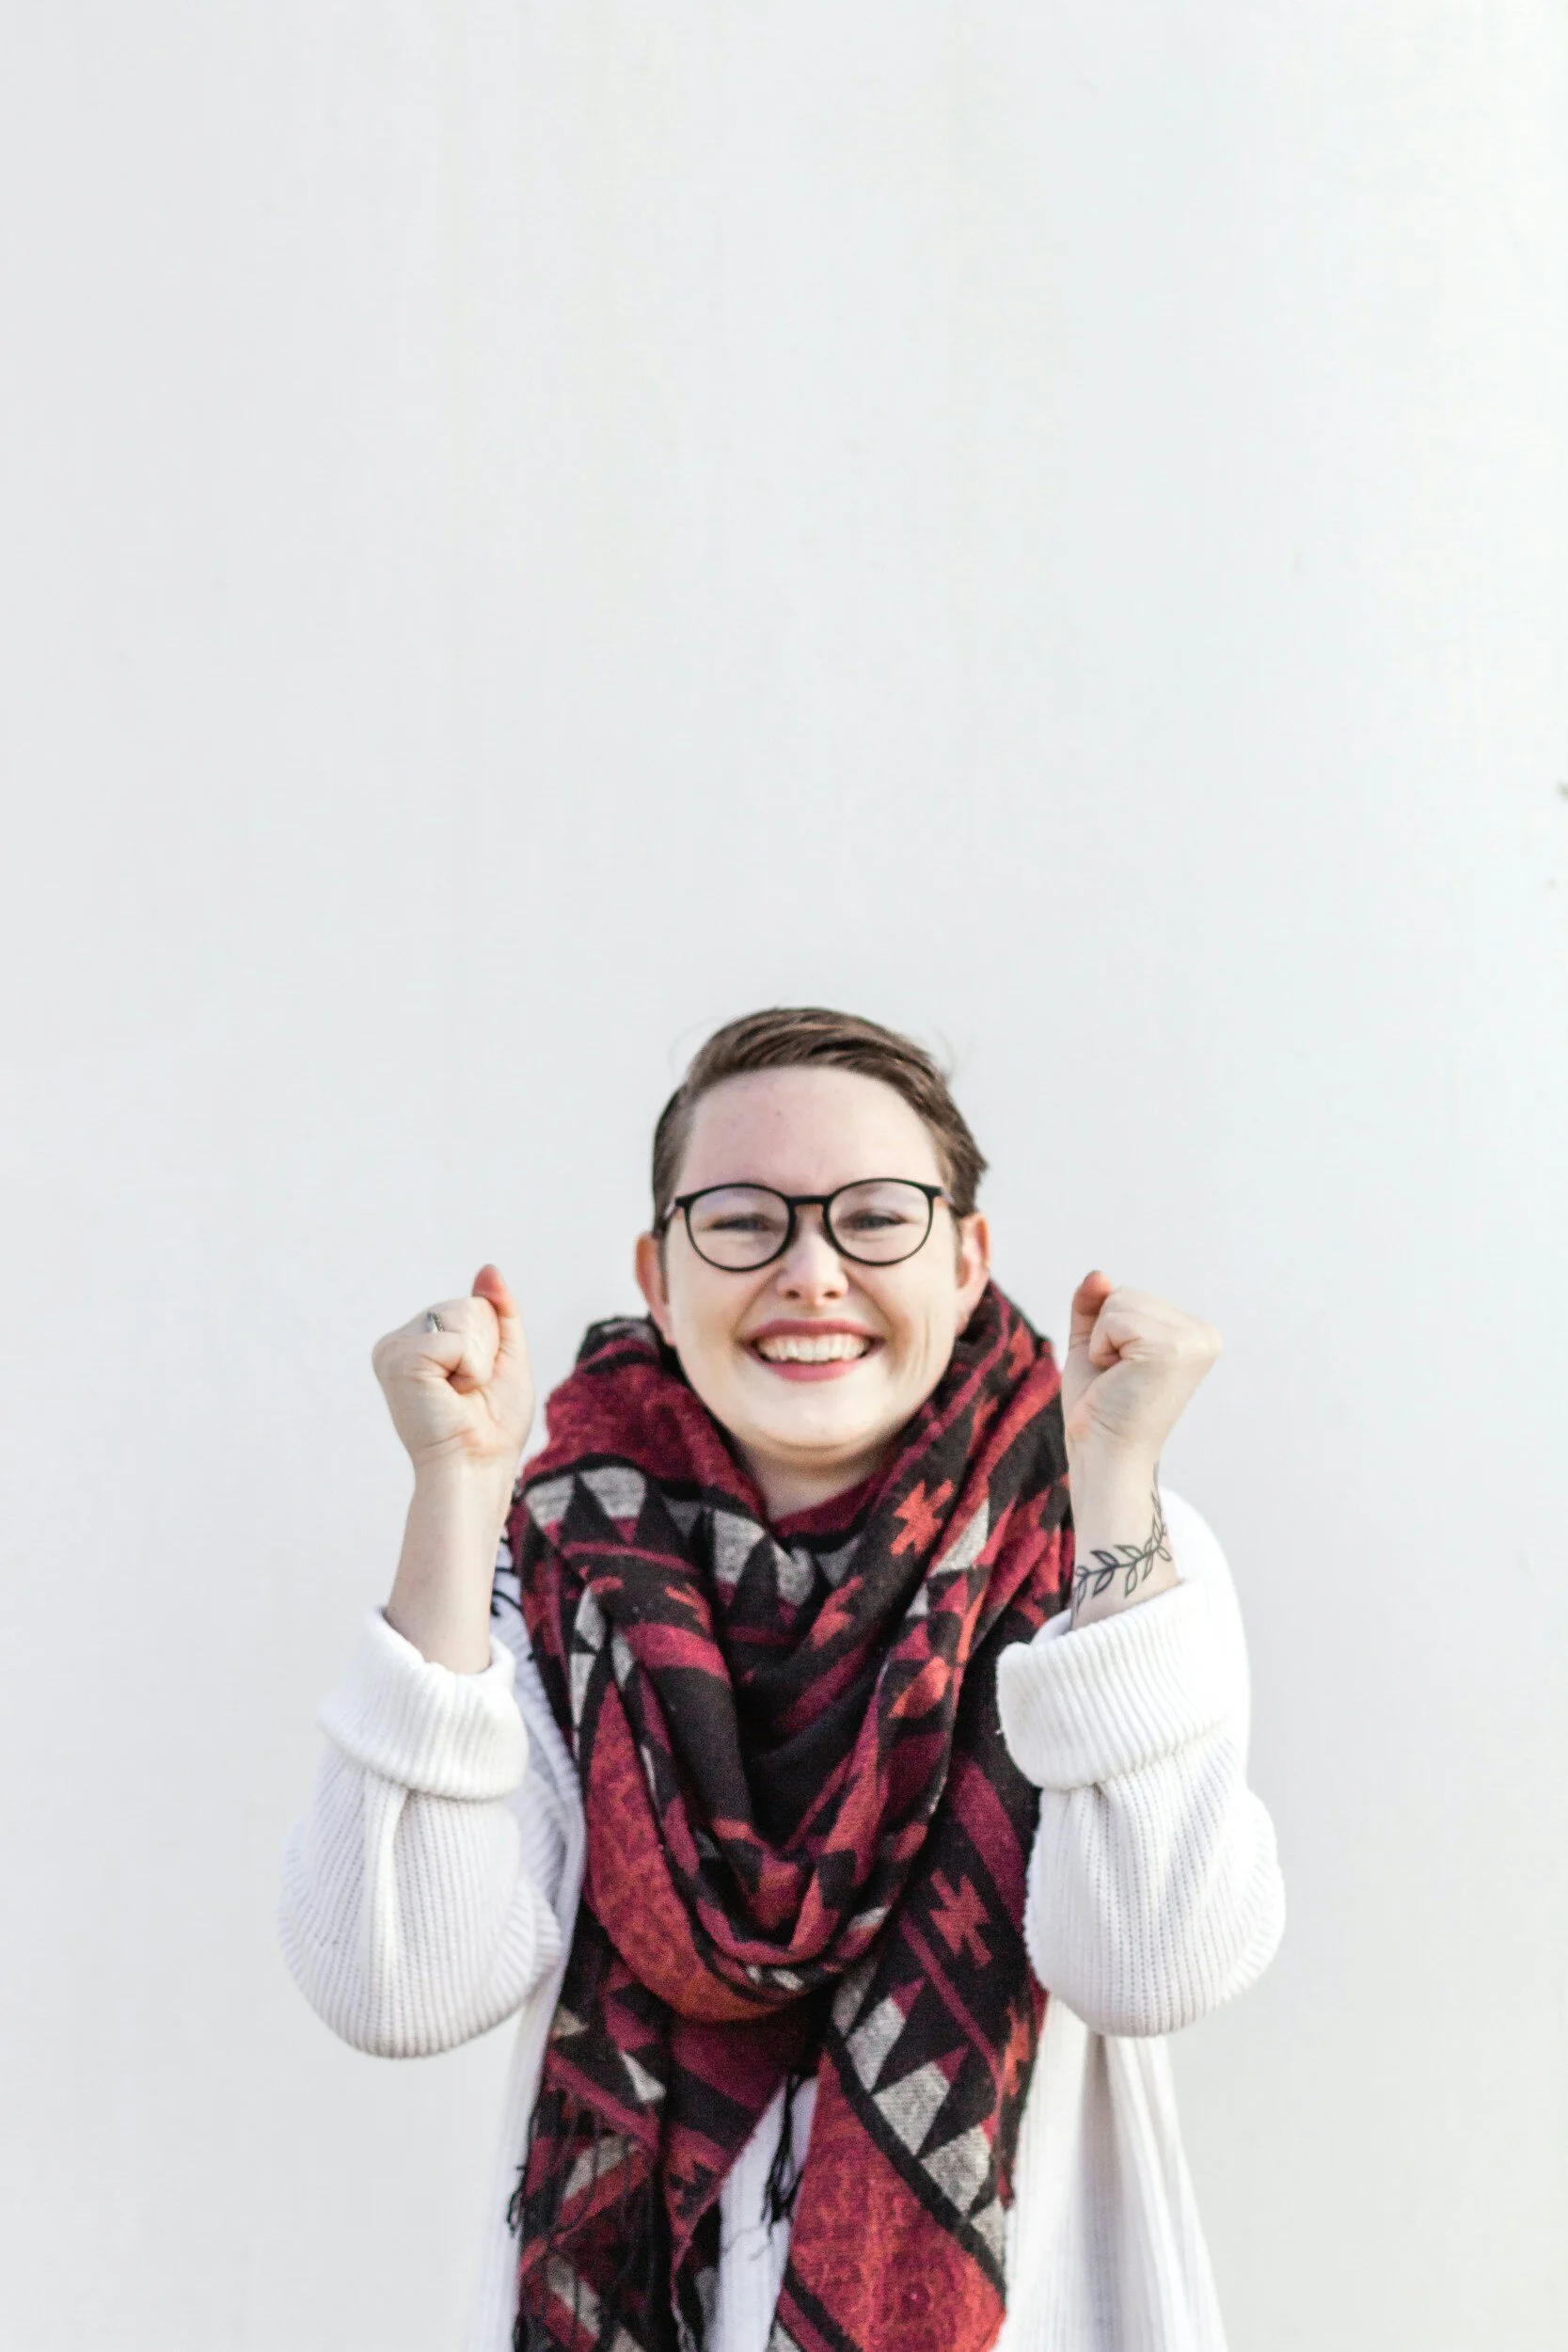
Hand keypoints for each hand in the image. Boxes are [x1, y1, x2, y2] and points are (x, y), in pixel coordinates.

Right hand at [371, 1263, 533, 1486]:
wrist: (477, 1467)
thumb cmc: (491, 1425)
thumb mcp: (505, 1358)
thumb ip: (499, 1312)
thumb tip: (488, 1269)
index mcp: (418, 1341)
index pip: (473, 1305)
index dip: (491, 1344)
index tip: (474, 1383)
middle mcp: (398, 1342)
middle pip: (467, 1306)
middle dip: (486, 1349)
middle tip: (468, 1391)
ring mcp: (393, 1350)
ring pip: (462, 1315)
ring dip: (478, 1359)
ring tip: (458, 1393)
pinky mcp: (398, 1360)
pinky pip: (456, 1338)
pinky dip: (469, 1368)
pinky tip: (450, 1394)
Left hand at [1060, 1271, 1220, 1470]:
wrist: (1102, 1453)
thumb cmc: (1100, 1407)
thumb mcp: (1093, 1345)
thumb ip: (1094, 1307)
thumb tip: (1098, 1275)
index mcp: (1196, 1333)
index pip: (1130, 1296)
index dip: (1108, 1333)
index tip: (1124, 1373)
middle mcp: (1204, 1334)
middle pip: (1124, 1293)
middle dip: (1104, 1335)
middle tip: (1119, 1378)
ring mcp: (1192, 1340)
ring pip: (1118, 1301)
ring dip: (1102, 1343)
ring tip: (1119, 1379)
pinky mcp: (1172, 1348)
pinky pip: (1113, 1319)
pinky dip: (1100, 1348)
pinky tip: (1117, 1378)